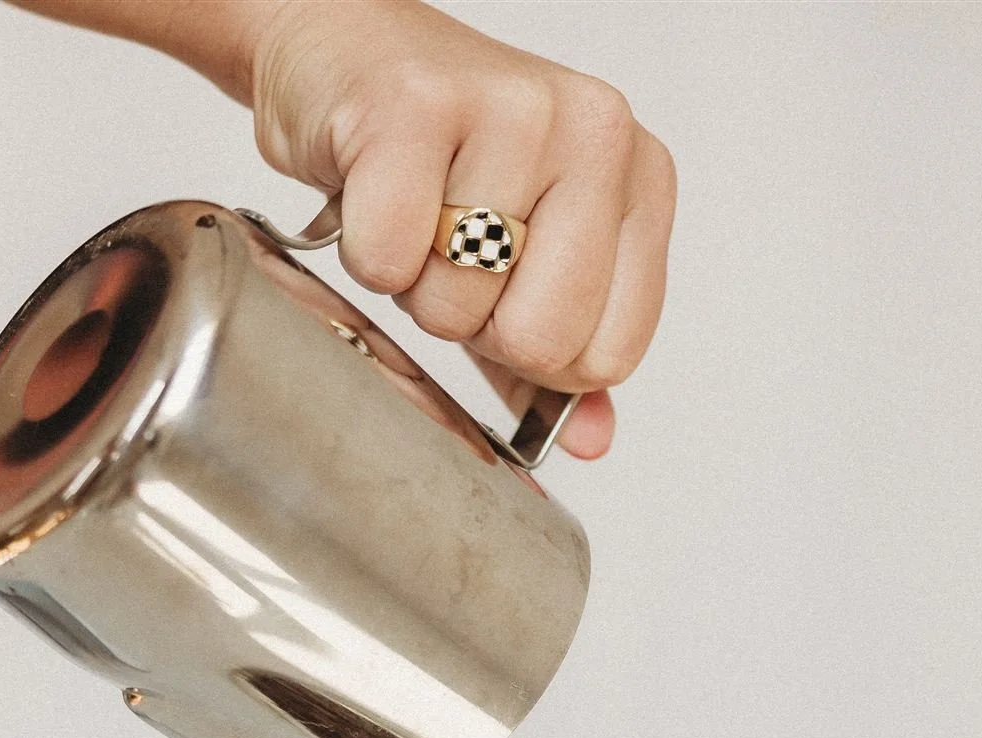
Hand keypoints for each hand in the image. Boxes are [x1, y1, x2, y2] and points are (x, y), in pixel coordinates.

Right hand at [117, 0, 676, 458]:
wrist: (344, 52)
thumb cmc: (438, 161)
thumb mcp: (525, 264)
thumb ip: (564, 357)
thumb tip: (593, 441)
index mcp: (637, 177)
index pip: (611, 353)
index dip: (538, 357)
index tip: (506, 298)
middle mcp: (593, 131)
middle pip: (541, 339)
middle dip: (474, 326)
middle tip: (450, 258)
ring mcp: (512, 107)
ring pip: (457, 303)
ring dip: (412, 285)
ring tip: (412, 215)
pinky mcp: (414, 105)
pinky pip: (387, 257)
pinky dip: (363, 251)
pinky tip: (369, 194)